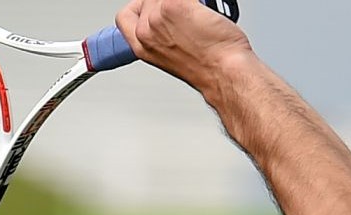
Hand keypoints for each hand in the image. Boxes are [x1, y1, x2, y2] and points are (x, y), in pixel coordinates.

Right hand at [114, 0, 249, 86]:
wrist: (225, 72)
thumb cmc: (211, 68)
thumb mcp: (175, 56)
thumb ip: (164, 37)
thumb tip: (171, 23)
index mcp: (141, 46)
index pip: (125, 17)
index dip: (140, 9)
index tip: (152, 12)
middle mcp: (144, 31)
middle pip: (149, 0)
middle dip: (168, 4)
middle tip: (185, 14)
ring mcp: (157, 16)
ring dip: (183, 2)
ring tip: (198, 16)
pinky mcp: (175, 4)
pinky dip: (196, 1)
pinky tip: (203, 9)